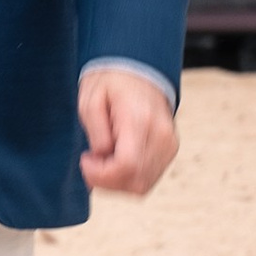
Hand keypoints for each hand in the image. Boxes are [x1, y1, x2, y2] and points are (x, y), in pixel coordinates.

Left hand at [78, 67, 178, 198]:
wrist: (140, 70)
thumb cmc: (111, 83)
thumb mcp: (91, 99)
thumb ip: (95, 131)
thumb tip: (103, 157)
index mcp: (140, 120)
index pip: (126, 165)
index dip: (101, 174)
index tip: (86, 159)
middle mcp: (161, 135)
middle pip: (135, 181)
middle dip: (105, 180)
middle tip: (91, 160)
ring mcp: (169, 145)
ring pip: (142, 185)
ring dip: (116, 182)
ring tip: (102, 159)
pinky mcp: (170, 150)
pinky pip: (148, 179)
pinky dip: (128, 178)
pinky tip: (115, 160)